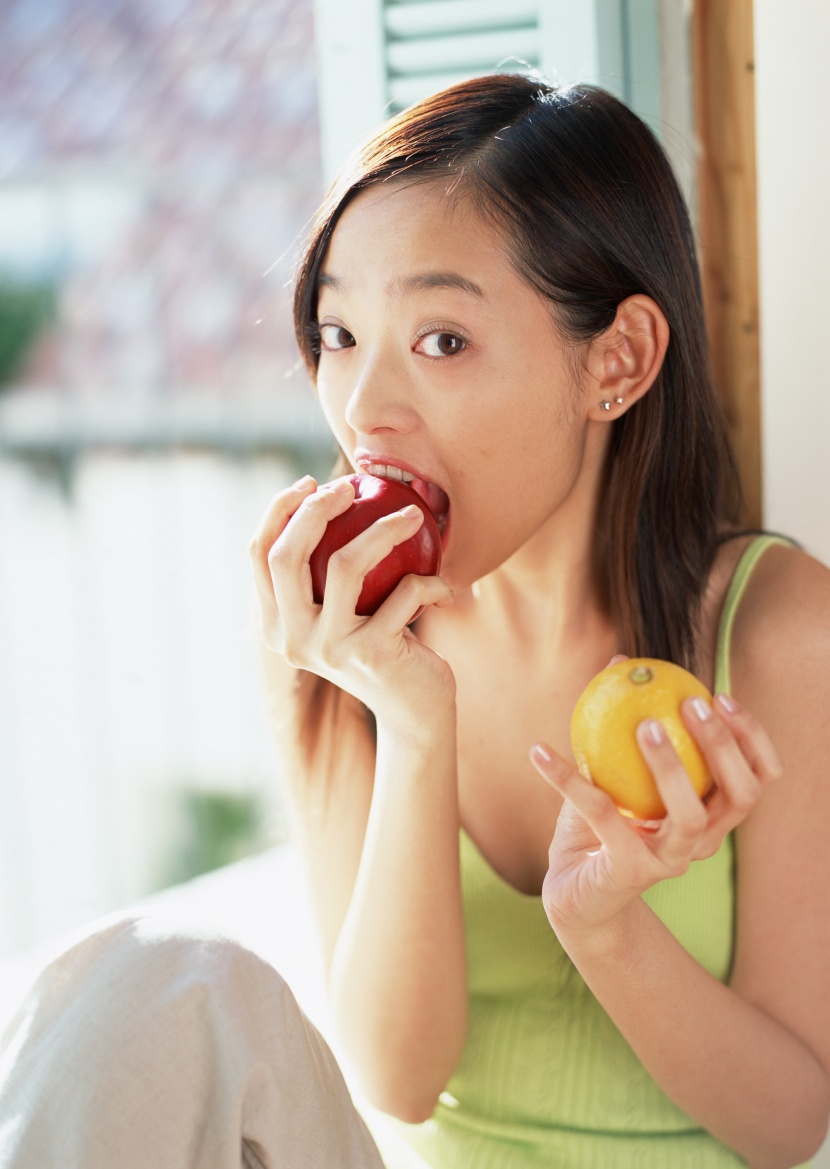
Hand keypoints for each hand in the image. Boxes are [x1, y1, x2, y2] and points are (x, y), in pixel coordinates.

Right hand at [248, 475, 454, 723]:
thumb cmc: (384, 646)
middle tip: (351, 489)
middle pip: (286, 555)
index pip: (260, 555)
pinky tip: (443, 586)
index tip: (311, 484)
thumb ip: (325, 572)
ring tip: (412, 515)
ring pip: (343, 565)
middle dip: (315, 509)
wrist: (414, 711)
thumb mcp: (345, 612)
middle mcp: (292, 639)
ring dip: (383, 529)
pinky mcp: (370, 653)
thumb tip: (328, 496)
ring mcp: (328, 648)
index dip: (279, 510)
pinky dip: (428, 583)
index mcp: (276, 625)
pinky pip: (403, 593)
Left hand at [529, 692, 782, 939]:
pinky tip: (539, 750)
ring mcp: (670, 860)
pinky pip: (601, 815)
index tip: (721, 695)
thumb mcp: (613, 769)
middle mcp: (701, 840)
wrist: (574, 891)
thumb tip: (621, 661)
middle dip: (724, 747)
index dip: (751, 738)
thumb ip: (620, 722)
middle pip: (740, 795)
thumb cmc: (600, 825)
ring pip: (690, 815)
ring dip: (671, 766)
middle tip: (690, 704)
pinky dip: (567, 778)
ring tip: (646, 725)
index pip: (757, 777)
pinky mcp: (629, 871)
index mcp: (711, 814)